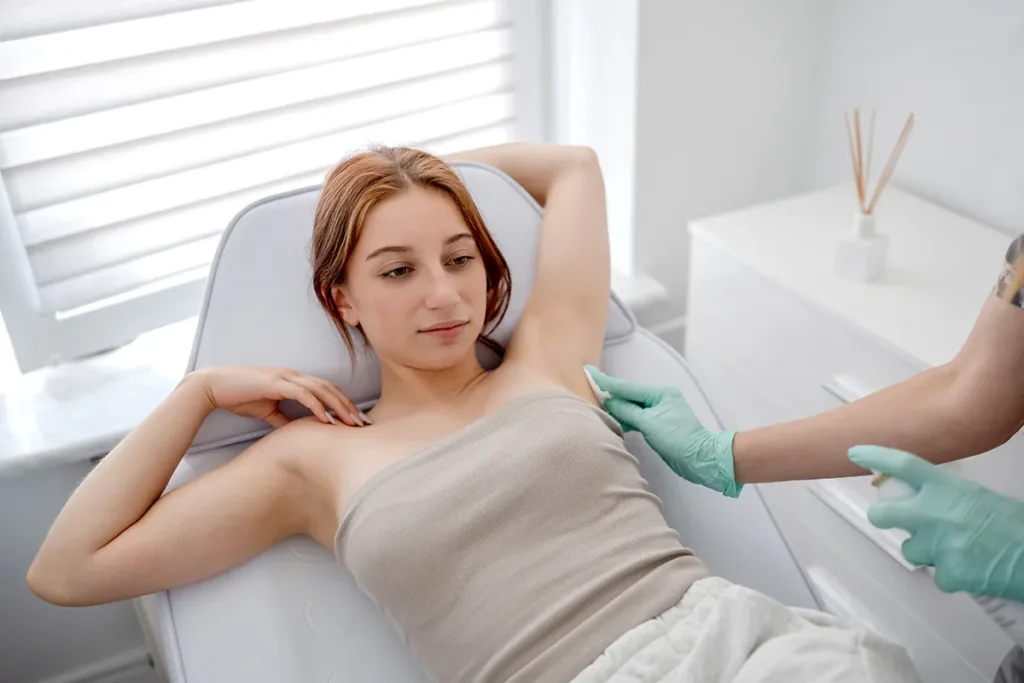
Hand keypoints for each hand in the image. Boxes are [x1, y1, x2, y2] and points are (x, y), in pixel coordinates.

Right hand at [189, 366, 369, 427]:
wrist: (214, 387)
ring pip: (321, 389)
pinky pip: (302, 394)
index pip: (326, 390)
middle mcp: (294, 375)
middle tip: (364, 424)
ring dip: (338, 406)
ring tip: (351, 423)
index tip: (356, 421)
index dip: (343, 404)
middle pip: (330, 388)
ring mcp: (286, 377)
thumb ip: (284, 420)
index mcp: (294, 380)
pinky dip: (317, 406)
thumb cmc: (240, 397)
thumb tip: (298, 433)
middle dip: (349, 406)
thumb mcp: (268, 412)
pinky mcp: (276, 383)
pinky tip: (327, 419)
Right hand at [585, 366, 741, 497]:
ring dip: (618, 410)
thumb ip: (627, 411)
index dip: (607, 382)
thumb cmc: (677, 439)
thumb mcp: (649, 423)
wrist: (700, 459)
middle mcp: (661, 400)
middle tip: (589, 390)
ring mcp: (660, 413)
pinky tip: (615, 422)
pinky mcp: (659, 426)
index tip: (590, 372)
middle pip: (630, 396)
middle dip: (611, 395)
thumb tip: (610, 401)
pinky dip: (627, 420)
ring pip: (633, 408)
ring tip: (598, 407)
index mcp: (661, 393)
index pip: (628, 387)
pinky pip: (638, 419)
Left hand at [849, 445, 1023, 602]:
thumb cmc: (1016, 526)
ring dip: (925, 551)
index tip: (856, 453)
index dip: (876, 457)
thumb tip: (928, 504)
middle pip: (883, 514)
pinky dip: (951, 575)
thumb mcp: (979, 497)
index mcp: (947, 489)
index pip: (902, 465)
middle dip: (883, 517)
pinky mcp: (948, 573)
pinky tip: (971, 568)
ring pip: (910, 549)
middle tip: (891, 518)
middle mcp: (935, 514)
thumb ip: (947, 498)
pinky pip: (937, 575)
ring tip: (956, 548)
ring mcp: (938, 545)